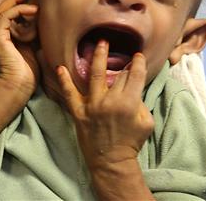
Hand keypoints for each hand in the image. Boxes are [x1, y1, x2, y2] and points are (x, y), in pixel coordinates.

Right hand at [0, 0, 38, 100]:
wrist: (20, 86)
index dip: (17, 3)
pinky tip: (32, 10)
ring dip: (15, 1)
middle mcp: (0, 36)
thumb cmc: (30, 72)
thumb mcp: (35, 47)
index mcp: (7, 38)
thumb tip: (45, 21)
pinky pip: (4, 17)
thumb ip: (36, 34)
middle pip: (1, 9)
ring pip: (1, 11)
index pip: (8, 15)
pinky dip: (17, 10)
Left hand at [56, 40, 153, 169]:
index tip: (137, 56)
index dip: (137, 63)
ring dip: (97, 56)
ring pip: (94, 75)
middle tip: (120, 50)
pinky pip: (70, 94)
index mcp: (129, 103)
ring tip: (100, 43)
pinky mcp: (79, 113)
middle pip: (117, 75)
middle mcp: (110, 101)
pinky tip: (59, 67)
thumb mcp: (146, 121)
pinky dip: (64, 81)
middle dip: (121, 63)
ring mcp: (93, 106)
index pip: (135, 75)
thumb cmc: (131, 142)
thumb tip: (133, 86)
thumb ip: (141, 101)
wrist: (112, 162)